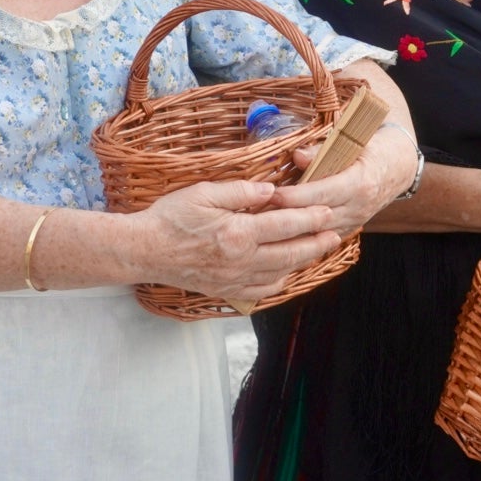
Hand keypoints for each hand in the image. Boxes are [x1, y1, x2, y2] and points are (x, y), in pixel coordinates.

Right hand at [137, 179, 339, 301]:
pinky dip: (280, 281)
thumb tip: (272, 190)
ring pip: (281, 273)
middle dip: (316, 243)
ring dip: (303, 261)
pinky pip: (262, 290)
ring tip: (318, 250)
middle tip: (336, 234)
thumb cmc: (171, 217)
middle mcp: (241, 260)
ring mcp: (235, 279)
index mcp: (238, 233)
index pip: (284, 225)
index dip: (310, 218)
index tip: (327, 212)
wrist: (145, 250)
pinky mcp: (226, 290)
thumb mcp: (204, 193)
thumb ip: (241, 191)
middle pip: (290, 253)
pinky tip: (287, 271)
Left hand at [267, 123, 416, 235]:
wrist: (399, 167)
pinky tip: (279, 240)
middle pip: (317, 217)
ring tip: (262, 228)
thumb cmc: (373, 148)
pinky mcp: (348, 229)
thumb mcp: (354, 140)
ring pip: (318, 234)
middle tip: (257, 215)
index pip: (323, 193)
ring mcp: (354, 222)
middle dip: (286, 217)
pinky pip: (322, 240)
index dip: (296, 196)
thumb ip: (324, 149)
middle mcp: (358, 207)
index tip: (273, 195)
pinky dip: (301, 240)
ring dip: (290, 232)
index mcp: (360, 182)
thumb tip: (298, 157)